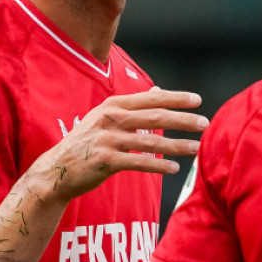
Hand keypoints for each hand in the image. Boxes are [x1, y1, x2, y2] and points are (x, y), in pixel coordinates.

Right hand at [30, 87, 207, 202]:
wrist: (57, 170)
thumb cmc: (86, 143)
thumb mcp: (105, 118)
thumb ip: (132, 106)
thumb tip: (159, 91)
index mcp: (112, 105)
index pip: (150, 99)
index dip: (175, 98)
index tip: (197, 100)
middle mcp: (110, 119)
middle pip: (154, 117)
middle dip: (182, 119)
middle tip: (204, 123)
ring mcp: (107, 139)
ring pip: (150, 141)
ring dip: (176, 145)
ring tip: (196, 147)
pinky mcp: (104, 161)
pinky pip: (138, 162)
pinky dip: (158, 165)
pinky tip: (174, 168)